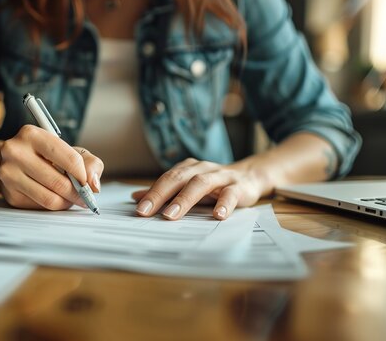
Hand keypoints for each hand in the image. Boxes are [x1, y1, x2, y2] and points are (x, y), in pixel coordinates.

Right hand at [0, 125, 103, 209]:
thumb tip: (94, 184)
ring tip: (71, 198)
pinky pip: (40, 206)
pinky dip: (53, 205)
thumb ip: (89, 162)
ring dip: (66, 202)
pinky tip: (54, 197)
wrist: (12, 161)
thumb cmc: (44, 154)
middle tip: (85, 198)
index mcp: (32, 134)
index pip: (69, 159)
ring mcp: (9, 173)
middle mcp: (16, 152)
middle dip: (77, 194)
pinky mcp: (9, 193)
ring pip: (49, 198)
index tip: (89, 184)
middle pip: (59, 182)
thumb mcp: (69, 150)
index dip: (84, 175)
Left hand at [132, 158, 265, 220]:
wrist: (249, 177)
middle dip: (160, 195)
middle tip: (146, 212)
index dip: (151, 194)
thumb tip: (136, 197)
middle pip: (178, 178)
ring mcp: (220, 176)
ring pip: (201, 183)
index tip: (138, 210)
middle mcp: (201, 169)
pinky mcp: (238, 187)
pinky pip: (230, 194)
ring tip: (172, 215)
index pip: (165, 180)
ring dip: (185, 199)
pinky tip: (217, 215)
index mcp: (187, 168)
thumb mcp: (188, 187)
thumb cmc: (213, 185)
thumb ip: (164, 192)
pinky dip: (224, 204)